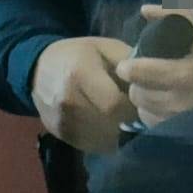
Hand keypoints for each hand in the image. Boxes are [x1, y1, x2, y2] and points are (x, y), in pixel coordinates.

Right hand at [32, 36, 135, 152]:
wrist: (38, 69)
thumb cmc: (80, 54)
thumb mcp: (106, 47)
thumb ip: (130, 64)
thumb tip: (154, 84)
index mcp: (80, 75)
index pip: (115, 105)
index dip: (134, 108)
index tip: (146, 105)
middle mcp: (68, 102)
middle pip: (110, 125)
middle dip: (131, 122)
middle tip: (141, 115)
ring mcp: (62, 121)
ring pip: (103, 139)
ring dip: (120, 133)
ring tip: (127, 121)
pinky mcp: (61, 135)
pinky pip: (93, 145)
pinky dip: (107, 139)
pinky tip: (112, 127)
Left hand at [115, 5, 192, 128]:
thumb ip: (173, 15)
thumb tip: (145, 10)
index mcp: (181, 75)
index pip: (138, 74)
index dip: (128, 67)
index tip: (128, 64)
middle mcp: (178, 102)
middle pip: (137, 94)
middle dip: (137, 84)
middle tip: (144, 76)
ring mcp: (182, 121)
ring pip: (144, 112)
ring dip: (145, 100)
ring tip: (155, 90)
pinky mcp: (186, 133)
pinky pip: (157, 125)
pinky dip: (156, 114)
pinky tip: (165, 105)